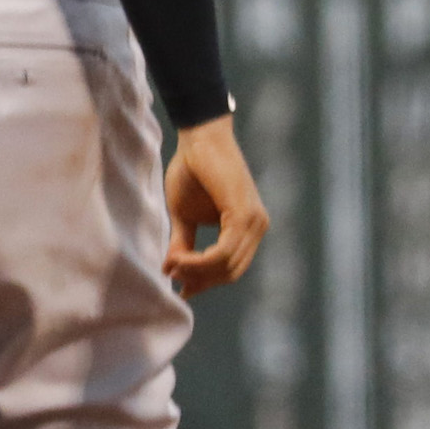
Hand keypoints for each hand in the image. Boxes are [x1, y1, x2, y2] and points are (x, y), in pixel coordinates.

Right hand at [162, 116, 268, 298]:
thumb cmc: (192, 171)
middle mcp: (258, 226)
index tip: (181, 289)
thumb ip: (184, 243)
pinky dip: (200, 261)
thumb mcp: (184, 216)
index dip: (205, 281)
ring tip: (172, 265)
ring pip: (227, 265)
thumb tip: (171, 271)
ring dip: (196, 271)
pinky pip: (223, 252)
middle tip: (172, 275)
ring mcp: (254, 221)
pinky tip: (180, 258)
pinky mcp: (244, 214)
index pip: (231, 268)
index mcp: (248, 228)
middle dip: (199, 279)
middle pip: (230, 272)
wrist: (198, 139)